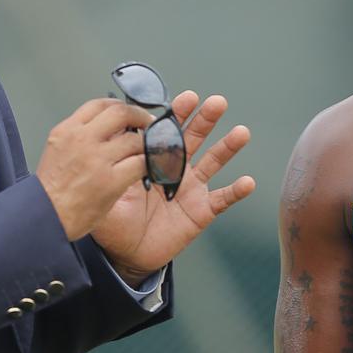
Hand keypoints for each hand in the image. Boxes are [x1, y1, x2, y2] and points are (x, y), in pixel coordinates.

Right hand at [35, 98, 154, 239]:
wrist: (45, 217)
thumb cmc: (51, 189)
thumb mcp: (56, 149)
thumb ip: (78, 135)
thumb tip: (106, 127)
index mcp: (67, 130)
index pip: (99, 105)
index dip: (120, 105)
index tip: (129, 111)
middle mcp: (82, 139)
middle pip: (121, 113)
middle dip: (140, 116)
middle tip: (149, 123)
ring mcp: (97, 159)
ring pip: (135, 140)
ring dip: (146, 145)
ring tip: (147, 151)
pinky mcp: (111, 181)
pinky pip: (140, 164)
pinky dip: (148, 164)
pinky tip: (149, 169)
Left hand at [91, 91, 255, 281]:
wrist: (127, 254)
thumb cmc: (116, 222)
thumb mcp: (106, 195)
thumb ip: (107, 174)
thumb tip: (106, 147)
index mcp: (152, 159)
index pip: (166, 131)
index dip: (177, 114)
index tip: (186, 99)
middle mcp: (176, 168)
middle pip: (193, 137)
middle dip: (205, 119)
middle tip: (216, 102)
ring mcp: (191, 188)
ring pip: (213, 162)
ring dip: (228, 147)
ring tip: (241, 132)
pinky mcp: (201, 210)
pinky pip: (222, 199)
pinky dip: (236, 191)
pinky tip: (247, 182)